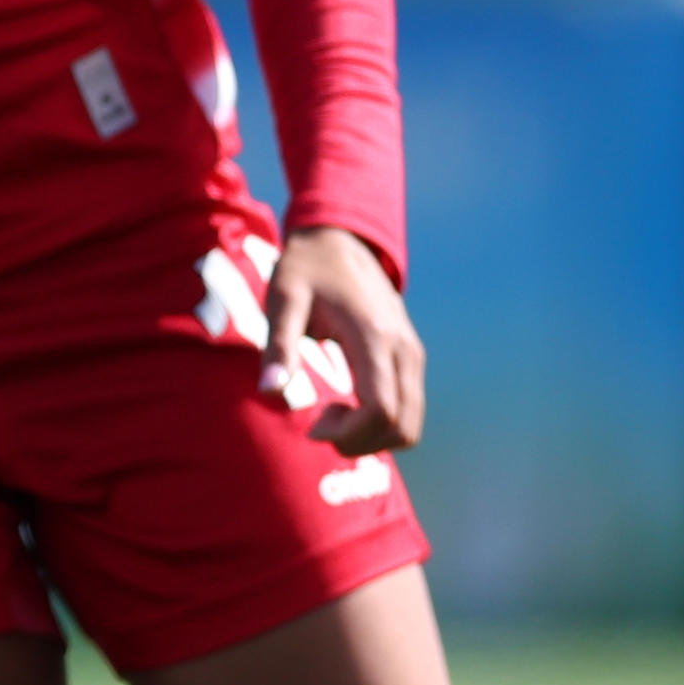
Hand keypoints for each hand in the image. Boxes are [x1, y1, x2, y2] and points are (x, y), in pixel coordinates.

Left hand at [265, 221, 421, 454]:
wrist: (340, 241)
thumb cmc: (305, 270)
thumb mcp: (283, 301)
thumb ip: (279, 346)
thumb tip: (270, 392)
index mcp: (374, 338)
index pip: (383, 412)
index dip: (349, 435)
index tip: (313, 426)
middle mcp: (404, 350)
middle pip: (402, 428)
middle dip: (358, 443)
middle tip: (319, 424)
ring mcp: (413, 355)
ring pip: (411, 425)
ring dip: (370, 437)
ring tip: (333, 412)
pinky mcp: (411, 359)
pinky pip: (408, 410)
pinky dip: (380, 424)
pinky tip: (347, 404)